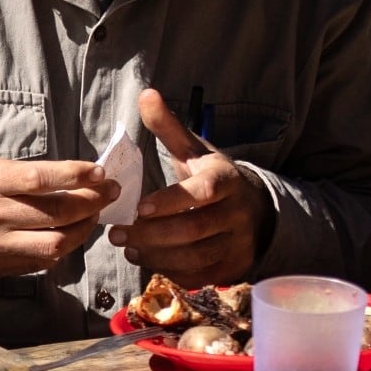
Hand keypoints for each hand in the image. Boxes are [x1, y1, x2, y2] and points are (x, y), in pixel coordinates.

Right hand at [0, 155, 119, 275]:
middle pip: (57, 215)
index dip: (76, 176)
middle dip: (92, 203)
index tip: (100, 173)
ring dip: (84, 230)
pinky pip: (42, 261)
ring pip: (56, 244)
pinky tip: (68, 233)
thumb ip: (32, 176)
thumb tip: (82, 179)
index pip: (41, 180)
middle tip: (108, 192)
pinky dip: (62, 247)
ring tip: (92, 215)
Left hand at [109, 89, 263, 281]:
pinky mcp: (230, 267)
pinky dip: (168, 270)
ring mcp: (236, 243)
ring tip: (127, 247)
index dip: (172, 201)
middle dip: (150, 234)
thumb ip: (168, 127)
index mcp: (225, 180)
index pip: (202, 193)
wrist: (253, 210)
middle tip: (117, 233)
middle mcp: (236, 213)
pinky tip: (145, 258)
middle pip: (192, 230)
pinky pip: (197, 275)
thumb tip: (146, 94)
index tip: (141, 207)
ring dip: (155, 255)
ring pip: (194, 257)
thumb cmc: (212, 178)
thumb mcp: (194, 151)